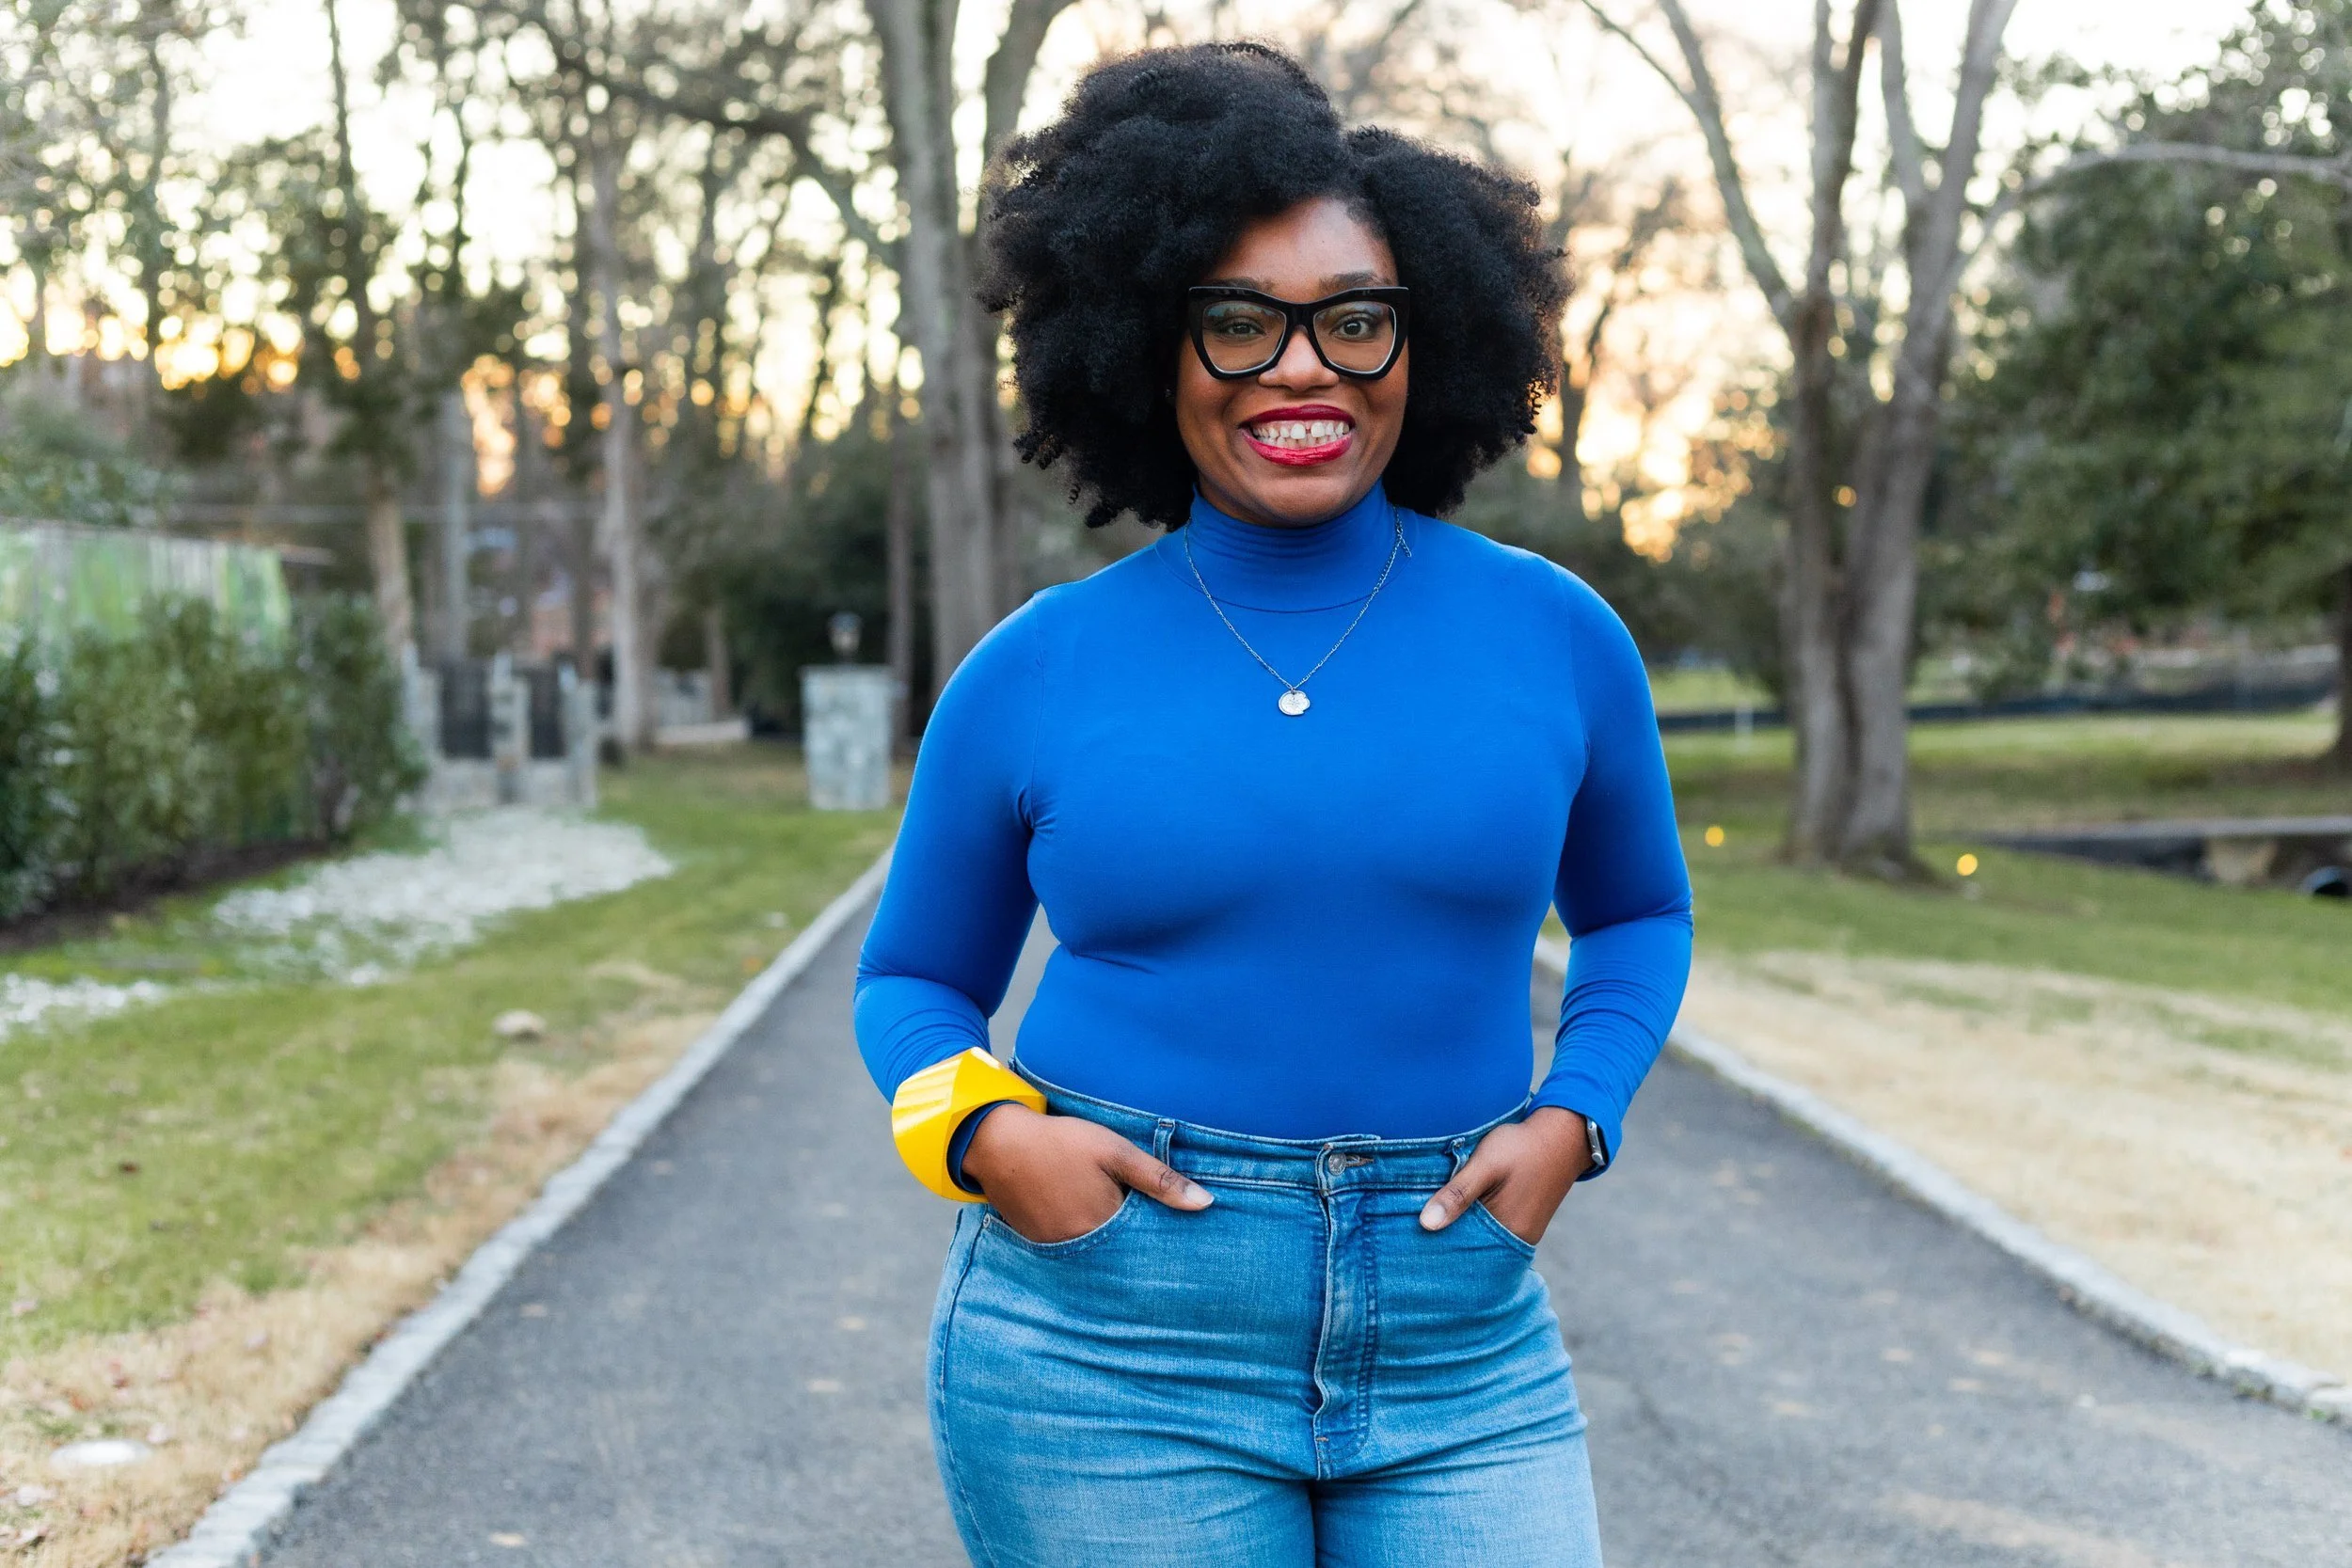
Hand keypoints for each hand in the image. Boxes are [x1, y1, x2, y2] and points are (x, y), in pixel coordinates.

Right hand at [961, 1104, 1213, 1243]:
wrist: (997, 1143)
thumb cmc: (1061, 1143)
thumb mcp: (1115, 1152)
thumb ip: (1160, 1180)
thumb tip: (1206, 1204)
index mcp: (1105, 1225)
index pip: (1147, 1243)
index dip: (1163, 1237)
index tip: (1183, 1238)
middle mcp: (1081, 1246)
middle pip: (1123, 1255)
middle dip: (1141, 1248)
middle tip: (1156, 1240)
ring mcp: (1057, 1249)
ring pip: (1098, 1255)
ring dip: (1112, 1246)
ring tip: (1126, 1234)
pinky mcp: (1039, 1244)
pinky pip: (1073, 1252)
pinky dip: (1086, 1242)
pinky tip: (1093, 1226)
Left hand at [1417, 1108, 1592, 1246]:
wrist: (1563, 1135)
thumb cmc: (1522, 1147)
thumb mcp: (1485, 1165)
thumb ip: (1458, 1193)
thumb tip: (1426, 1224)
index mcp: (1508, 1230)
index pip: (1462, 1250)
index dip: (1436, 1243)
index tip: (1409, 1237)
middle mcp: (1516, 1238)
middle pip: (1472, 1247)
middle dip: (1446, 1238)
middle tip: (1412, 1230)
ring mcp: (1522, 1230)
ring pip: (1481, 1237)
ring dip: (1460, 1228)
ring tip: (1432, 1218)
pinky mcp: (1523, 1219)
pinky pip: (1492, 1228)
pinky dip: (1474, 1221)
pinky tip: (1458, 1211)